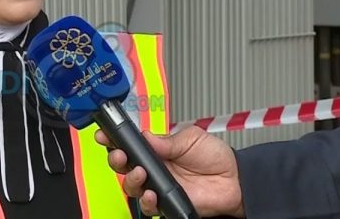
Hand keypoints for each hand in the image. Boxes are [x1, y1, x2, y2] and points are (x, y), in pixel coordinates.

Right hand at [95, 126, 244, 217]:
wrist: (234, 180)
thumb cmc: (215, 157)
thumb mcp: (191, 138)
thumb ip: (167, 140)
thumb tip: (146, 136)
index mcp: (157, 148)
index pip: (130, 144)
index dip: (115, 139)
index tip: (105, 134)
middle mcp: (154, 167)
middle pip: (124, 165)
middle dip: (116, 159)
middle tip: (120, 155)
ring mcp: (158, 185)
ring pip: (131, 186)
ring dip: (130, 179)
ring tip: (141, 173)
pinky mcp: (166, 202)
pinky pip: (148, 205)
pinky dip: (146, 200)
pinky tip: (152, 193)